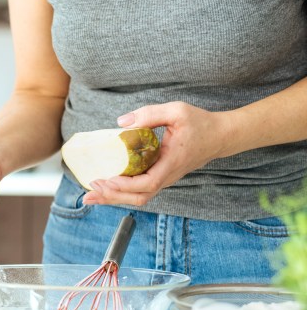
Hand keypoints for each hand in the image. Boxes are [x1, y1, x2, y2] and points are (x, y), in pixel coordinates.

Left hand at [83, 102, 231, 205]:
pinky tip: (105, 188)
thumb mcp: (176, 111)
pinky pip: (139, 190)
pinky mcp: (160, 177)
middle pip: (139, 197)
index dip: (126, 186)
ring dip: (114, 198)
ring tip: (91, 195)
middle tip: (90, 191)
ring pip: (138, 197)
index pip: (148, 183)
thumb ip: (149, 114)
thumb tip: (121, 123)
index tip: (108, 180)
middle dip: (112, 197)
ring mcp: (164, 179)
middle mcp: (167, 176)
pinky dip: (121, 192)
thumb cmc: (199, 123)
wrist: (220, 136)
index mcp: (171, 163)